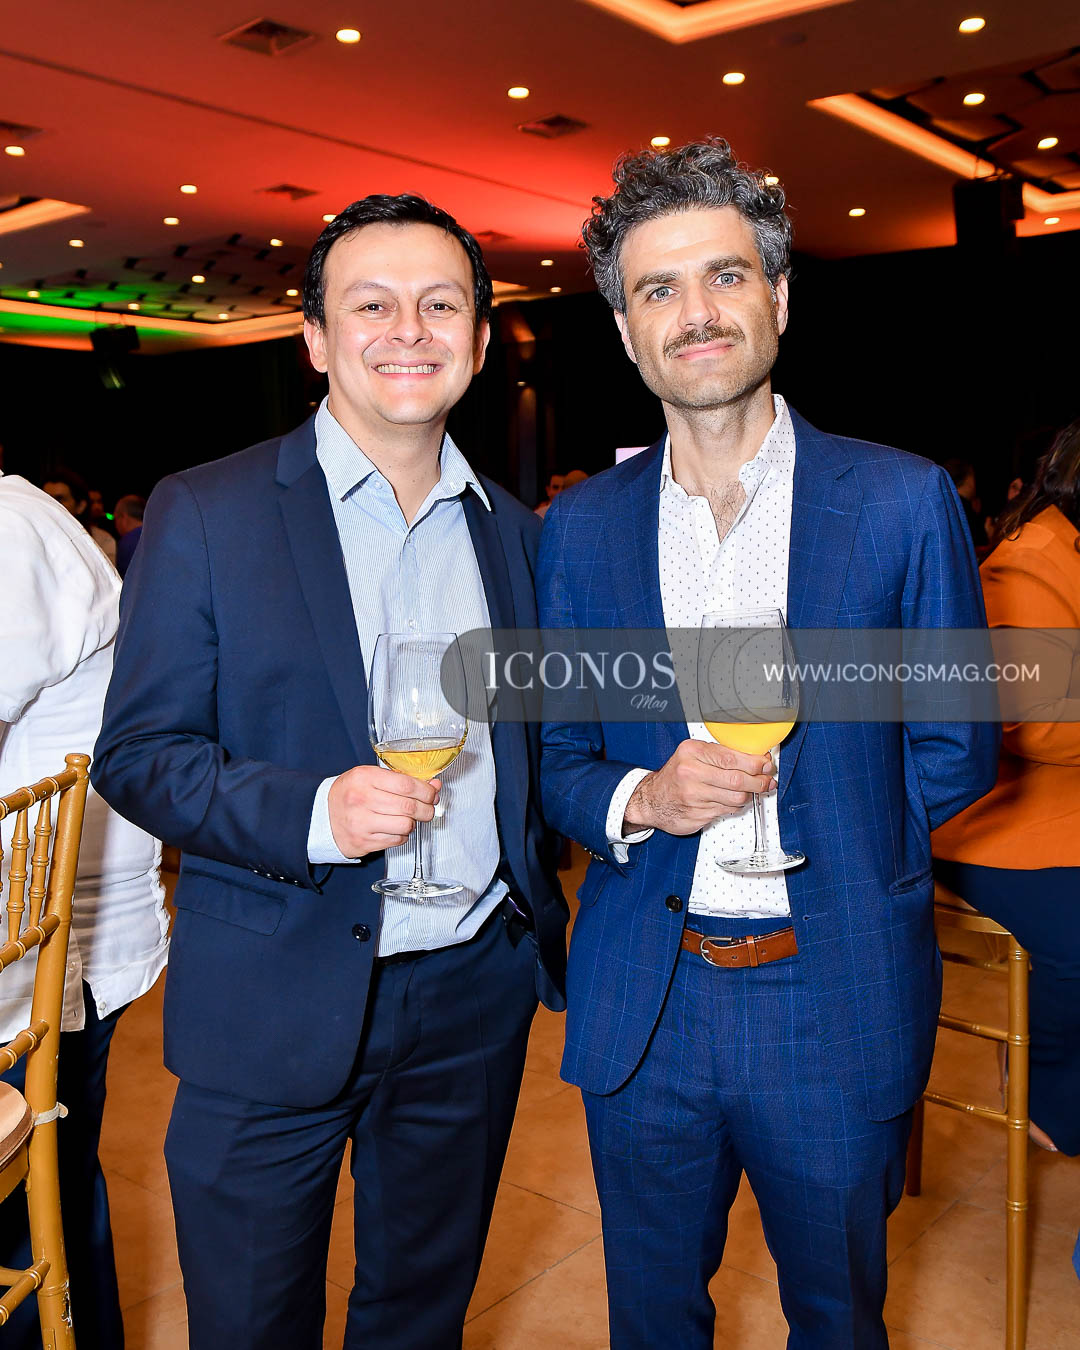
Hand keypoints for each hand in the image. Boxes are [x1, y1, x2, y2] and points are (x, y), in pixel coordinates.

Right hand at [327, 765, 439, 857]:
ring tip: (410, 818)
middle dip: (426, 808)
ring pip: (405, 825)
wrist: (320, 815)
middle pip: (409, 806)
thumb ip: (401, 779)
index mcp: (364, 777)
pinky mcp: (363, 842)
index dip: (426, 790)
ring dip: (414, 823)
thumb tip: (433, 786)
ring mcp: (361, 823)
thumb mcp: (370, 777)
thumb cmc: (348, 793)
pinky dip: (402, 835)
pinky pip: (396, 840)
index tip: (432, 793)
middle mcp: (361, 799)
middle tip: (429, 808)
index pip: (406, 784)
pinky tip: (396, 828)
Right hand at [624, 739, 775, 836]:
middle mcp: (690, 773)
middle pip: (737, 779)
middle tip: (766, 780)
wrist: (651, 800)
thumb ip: (720, 755)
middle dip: (758, 781)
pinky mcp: (697, 814)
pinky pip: (728, 810)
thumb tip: (756, 760)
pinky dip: (735, 806)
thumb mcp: (692, 755)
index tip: (766, 764)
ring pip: (736, 797)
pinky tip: (732, 800)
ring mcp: (693, 796)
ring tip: (750, 791)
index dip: (755, 763)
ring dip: (749, 795)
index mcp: (691, 752)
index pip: (731, 758)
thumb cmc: (676, 776)